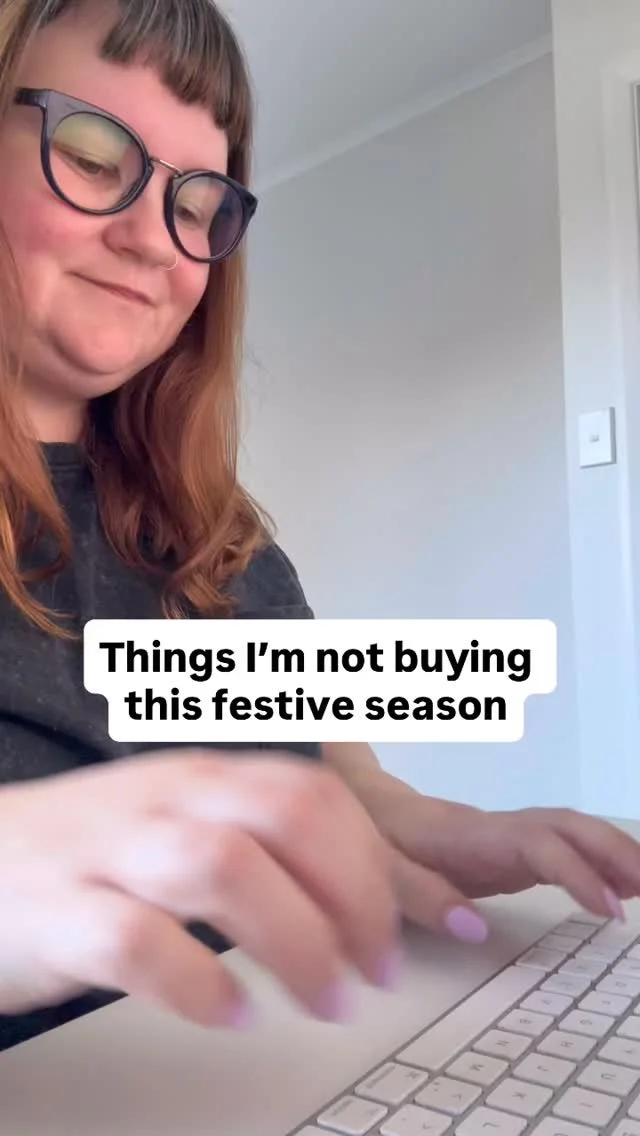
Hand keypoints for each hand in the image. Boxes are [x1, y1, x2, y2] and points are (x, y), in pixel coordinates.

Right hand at [0, 751, 397, 1025]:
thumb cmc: (98, 852)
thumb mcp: (190, 827)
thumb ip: (277, 850)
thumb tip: (391, 895)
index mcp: (205, 777)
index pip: (315, 795)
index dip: (380, 863)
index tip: (427, 929)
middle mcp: (167, 800)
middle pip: (286, 817)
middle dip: (354, 897)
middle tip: (376, 971)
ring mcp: (113, 852)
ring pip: (222, 867)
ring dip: (294, 941)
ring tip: (325, 1000)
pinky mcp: (63, 914)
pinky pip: (140, 942)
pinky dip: (200, 983)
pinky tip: (232, 1014)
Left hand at [350, 771, 639, 935]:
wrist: (357, 801)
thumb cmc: (370, 836)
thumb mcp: (379, 869)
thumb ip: (421, 896)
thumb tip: (475, 928)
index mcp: (468, 834)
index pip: (535, 842)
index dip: (574, 870)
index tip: (608, 906)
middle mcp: (495, 827)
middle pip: (565, 825)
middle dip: (613, 851)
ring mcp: (505, 833)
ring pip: (570, 831)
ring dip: (614, 853)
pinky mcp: (507, 847)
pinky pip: (561, 848)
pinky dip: (597, 863)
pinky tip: (620, 886)